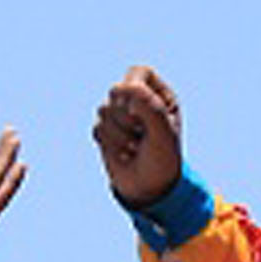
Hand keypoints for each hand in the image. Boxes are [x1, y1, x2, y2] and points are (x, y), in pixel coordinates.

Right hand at [95, 67, 185, 209]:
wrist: (151, 188)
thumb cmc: (163, 158)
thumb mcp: (163, 132)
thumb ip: (148, 105)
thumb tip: (122, 89)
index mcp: (157, 93)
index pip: (138, 73)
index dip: (135, 91)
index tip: (142, 113)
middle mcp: (137, 100)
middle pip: (116, 91)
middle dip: (127, 119)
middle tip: (143, 137)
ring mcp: (119, 114)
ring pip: (103, 110)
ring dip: (120, 136)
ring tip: (136, 148)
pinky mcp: (105, 130)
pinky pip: (97, 128)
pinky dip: (110, 145)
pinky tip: (124, 154)